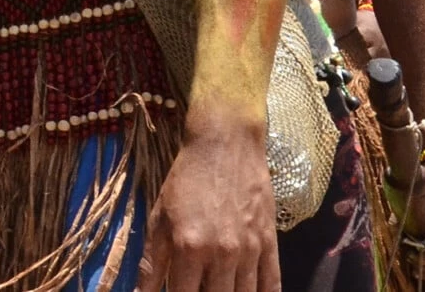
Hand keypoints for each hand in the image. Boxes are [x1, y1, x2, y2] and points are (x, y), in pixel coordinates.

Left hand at [140, 124, 278, 291]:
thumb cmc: (185, 181)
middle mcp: (222, 254)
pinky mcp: (270, 245)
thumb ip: (152, 261)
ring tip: (218, 290)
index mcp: (189, 247)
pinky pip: (272, 284)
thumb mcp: (159, 216)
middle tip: (199, 290)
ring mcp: (250, 251)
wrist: (225, 147)